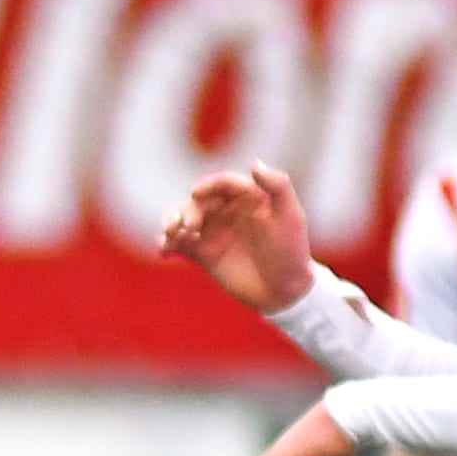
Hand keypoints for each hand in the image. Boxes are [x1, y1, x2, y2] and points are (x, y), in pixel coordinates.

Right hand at [160, 161, 315, 313]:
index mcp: (246, 198)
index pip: (221, 184)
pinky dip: (167, 243)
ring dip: (171, 221)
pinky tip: (164, 249)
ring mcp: (212, 232)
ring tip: (171, 232)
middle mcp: (226, 211)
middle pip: (198, 202)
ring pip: (182, 219)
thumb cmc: (292, 252)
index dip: (207, 185)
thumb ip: (277, 187)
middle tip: (190, 225)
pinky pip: (178, 243)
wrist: (286, 292)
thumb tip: (253, 164)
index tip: (196, 194)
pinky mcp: (202, 253)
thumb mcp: (290, 216)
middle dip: (187, 210)